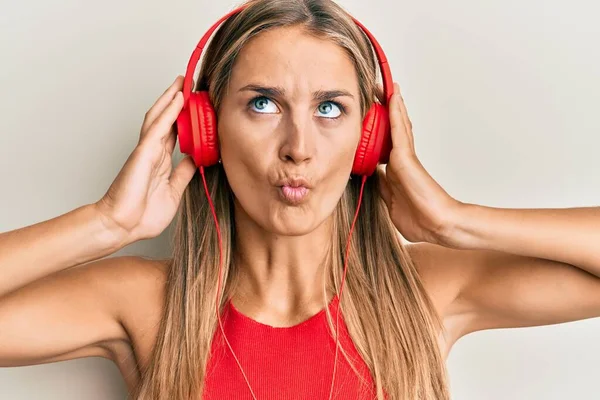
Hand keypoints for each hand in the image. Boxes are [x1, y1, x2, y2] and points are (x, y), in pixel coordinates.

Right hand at [95, 76, 196, 241]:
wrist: (123, 226)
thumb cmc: (142, 215)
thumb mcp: (174, 191)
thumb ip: (183, 173)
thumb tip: (195, 159)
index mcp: (160, 161)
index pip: (175, 133)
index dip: (186, 118)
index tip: (199, 107)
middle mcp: (153, 152)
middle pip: (167, 119)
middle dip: (178, 101)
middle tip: (190, 84)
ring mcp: (147, 150)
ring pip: (160, 116)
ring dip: (172, 97)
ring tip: (183, 82)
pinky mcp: (143, 152)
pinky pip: (158, 127)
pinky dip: (168, 111)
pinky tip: (178, 98)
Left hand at [377, 83, 460, 245]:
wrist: (438, 225)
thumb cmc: (420, 220)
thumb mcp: (392, 202)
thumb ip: (384, 188)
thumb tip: (375, 177)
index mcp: (396, 171)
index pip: (385, 143)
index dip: (378, 128)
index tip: (369, 115)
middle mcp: (400, 160)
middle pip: (392, 128)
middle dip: (383, 110)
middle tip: (374, 91)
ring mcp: (404, 157)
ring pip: (396, 124)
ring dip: (390, 104)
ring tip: (384, 85)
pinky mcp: (405, 157)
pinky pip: (398, 130)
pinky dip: (395, 112)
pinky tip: (391, 96)